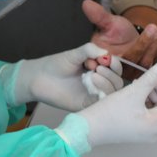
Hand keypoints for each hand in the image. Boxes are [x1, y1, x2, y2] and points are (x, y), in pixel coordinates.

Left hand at [4, 42, 121, 111]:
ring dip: (108, 83)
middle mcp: (99, 82)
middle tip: (97, 67)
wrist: (39, 78)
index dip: (115, 63)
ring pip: (112, 93)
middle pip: (117, 81)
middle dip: (111, 73)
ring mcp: (93, 94)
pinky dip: (102, 95)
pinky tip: (93, 86)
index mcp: (98, 68)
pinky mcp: (86, 105)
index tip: (107, 59)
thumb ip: (89, 50)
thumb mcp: (74, 54)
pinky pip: (101, 104)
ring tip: (93, 75)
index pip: (115, 68)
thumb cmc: (56, 64)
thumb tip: (106, 53)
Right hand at [74, 59, 156, 147]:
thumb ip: (151, 77)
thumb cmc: (109, 112)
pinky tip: (136, 91)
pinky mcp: (137, 130)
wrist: (87, 129)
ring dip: (154, 93)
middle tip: (151, 75)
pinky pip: (149, 113)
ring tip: (141, 82)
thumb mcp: (132, 91)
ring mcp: (146, 132)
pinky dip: (146, 101)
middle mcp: (155, 132)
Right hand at [81, 0, 156, 78]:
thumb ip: (98, 16)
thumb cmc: (115, 32)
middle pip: (122, 63)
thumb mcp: (107, 22)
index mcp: (97, 59)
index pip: (98, 62)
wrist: (129, 37)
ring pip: (136, 62)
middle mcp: (111, 70)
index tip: (110, 52)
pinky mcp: (139, 73)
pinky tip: (156, 34)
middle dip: (136, 48)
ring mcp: (126, 73)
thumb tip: (86, 3)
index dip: (104, 59)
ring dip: (146, 45)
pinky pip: (147, 62)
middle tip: (148, 30)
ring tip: (153, 28)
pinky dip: (152, 47)